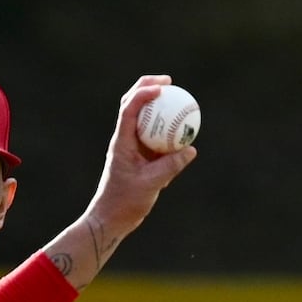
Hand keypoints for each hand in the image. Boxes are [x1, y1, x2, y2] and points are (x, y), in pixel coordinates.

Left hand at [88, 74, 196, 235]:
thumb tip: (191, 149)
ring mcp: (130, 147)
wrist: (110, 219)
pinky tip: (180, 127)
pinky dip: (164, 128)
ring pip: (141, 117)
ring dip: (156, 104)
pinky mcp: (137, 156)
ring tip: (176, 96)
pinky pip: (152, 136)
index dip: (144, 93)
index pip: (129, 109)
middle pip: (132, 104)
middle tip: (169, 82)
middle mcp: (124, 140)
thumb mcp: (151, 185)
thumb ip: (170, 167)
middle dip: (148, 87)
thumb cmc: (125, 203)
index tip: (164, 88)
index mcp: (122, 142)